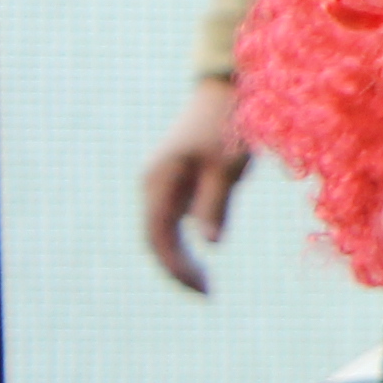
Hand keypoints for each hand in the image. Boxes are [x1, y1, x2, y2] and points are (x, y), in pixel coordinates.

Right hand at [143, 79, 251, 291]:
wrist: (225, 90)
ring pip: (160, 231)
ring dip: (178, 258)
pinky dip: (182, 241)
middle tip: (207, 293)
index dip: (177, 268)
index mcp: (159, 181)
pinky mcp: (173, 181)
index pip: (159, 237)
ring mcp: (159, 182)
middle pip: (155, 238)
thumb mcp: (227, 167)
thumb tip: (209, 243)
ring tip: (205, 283)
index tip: (204, 290)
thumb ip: (215, 204)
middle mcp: (151, 183)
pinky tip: (200, 256)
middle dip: (176, 269)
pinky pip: (170, 219)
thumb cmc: (230, 124)